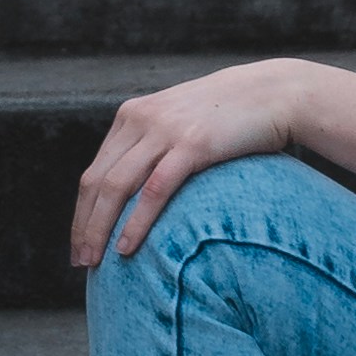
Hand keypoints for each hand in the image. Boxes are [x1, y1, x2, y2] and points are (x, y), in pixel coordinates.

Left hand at [70, 59, 303, 273]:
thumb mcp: (180, 123)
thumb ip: (155, 147)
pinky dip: (136, 221)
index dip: (82, 212)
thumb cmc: (230, 116)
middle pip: (96, 182)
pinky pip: (154, 190)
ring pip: (116, 187)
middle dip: (84, 225)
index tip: (80, 243)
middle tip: (81, 261)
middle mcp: (140, 120)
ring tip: (94, 261)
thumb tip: (140, 191)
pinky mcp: (191, 144)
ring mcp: (164, 130)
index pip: (93, 173)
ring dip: (100, 229)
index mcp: (131, 117)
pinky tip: (126, 247)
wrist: (274, 93)